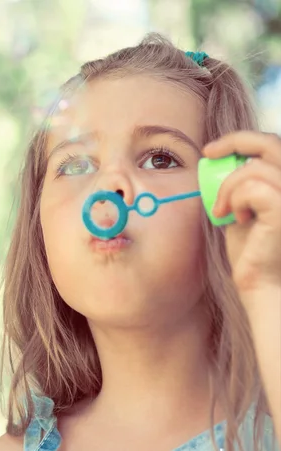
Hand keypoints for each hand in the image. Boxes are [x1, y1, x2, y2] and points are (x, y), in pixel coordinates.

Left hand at [202, 131, 280, 297]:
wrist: (259, 281)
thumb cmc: (252, 247)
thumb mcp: (244, 205)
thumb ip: (242, 182)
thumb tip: (221, 158)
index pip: (273, 143)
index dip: (241, 139)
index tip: (211, 148)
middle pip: (270, 143)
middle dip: (234, 143)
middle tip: (208, 154)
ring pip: (252, 169)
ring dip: (227, 189)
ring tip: (224, 211)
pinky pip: (251, 188)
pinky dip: (234, 201)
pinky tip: (237, 219)